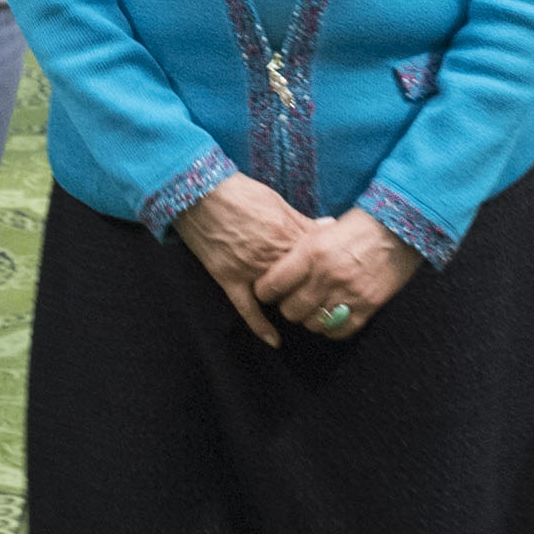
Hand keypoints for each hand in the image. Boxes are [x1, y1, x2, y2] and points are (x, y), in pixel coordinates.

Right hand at [176, 176, 316, 346]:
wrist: (200, 192)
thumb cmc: (240, 193)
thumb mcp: (277, 201)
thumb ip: (302, 219)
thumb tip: (329, 225)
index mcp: (286, 233)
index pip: (316, 258)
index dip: (325, 265)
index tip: (333, 270)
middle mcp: (271, 255)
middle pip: (301, 280)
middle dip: (312, 285)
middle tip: (321, 292)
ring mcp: (249, 269)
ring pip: (279, 295)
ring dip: (291, 300)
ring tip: (302, 306)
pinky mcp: (228, 278)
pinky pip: (246, 308)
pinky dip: (260, 326)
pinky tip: (275, 341)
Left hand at [254, 207, 415, 337]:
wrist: (399, 228)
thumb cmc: (358, 225)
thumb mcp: (322, 231)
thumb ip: (300, 252)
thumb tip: (278, 272)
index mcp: (312, 252)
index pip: (273, 284)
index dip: (264, 291)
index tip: (267, 291)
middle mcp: (327, 275)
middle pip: (290, 310)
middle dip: (288, 307)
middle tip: (293, 300)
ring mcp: (348, 293)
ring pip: (312, 323)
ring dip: (310, 318)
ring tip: (314, 308)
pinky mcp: (368, 306)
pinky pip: (339, 331)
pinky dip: (332, 328)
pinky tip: (333, 317)